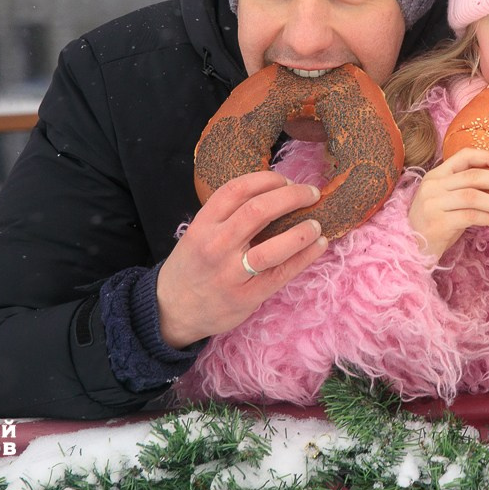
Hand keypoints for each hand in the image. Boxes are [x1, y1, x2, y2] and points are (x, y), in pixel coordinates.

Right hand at [156, 170, 327, 347]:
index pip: (238, 189)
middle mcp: (216, 245)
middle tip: (311, 193)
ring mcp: (231, 273)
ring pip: (273, 247)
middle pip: (259, 211)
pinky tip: (318, 246)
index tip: (287, 179)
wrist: (170, 310)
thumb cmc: (193, 265)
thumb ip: (228, 216)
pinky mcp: (247, 297)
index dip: (268, 179)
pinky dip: (305, 257)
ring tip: (317, 224)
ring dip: (302, 231)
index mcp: (203, 224)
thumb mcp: (199, 233)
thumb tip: (275, 193)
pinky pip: (282, 274)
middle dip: (292, 197)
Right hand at [408, 148, 488, 258]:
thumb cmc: (437, 223)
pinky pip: (471, 216)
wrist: (413, 248)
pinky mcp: (438, 223)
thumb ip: (467, 189)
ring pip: (473, 196)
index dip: (488, 157)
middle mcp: (433, 185)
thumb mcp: (448, 200)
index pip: (464, 156)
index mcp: (436, 175)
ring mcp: (433, 203)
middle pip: (473, 176)